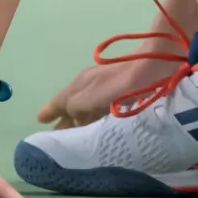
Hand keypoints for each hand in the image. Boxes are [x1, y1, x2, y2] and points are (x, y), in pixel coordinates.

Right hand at [34, 48, 178, 128]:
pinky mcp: (123, 87)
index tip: (40, 122)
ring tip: (76, 133)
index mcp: (80, 84)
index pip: (59, 101)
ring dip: (80, 118)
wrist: (157, 62)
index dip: (50, 112)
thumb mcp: (93, 97)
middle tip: (56, 135)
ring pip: (87, 104)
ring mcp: (106, 84)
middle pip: (72, 104)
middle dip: (64, 119)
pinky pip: (101, 105)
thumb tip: (71, 117)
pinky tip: (101, 123)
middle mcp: (90, 83)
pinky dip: (95, 115)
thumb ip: (76, 107)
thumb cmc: (123, 82)